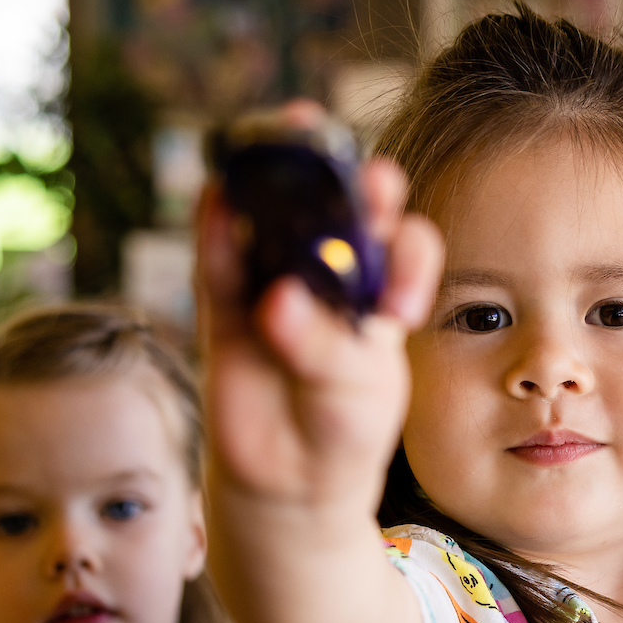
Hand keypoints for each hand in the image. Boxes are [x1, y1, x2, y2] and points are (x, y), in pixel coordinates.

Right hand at [198, 139, 444, 518]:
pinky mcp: (228, 304)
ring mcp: (276, 282)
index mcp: (382, 290)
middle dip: (344, 181)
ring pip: (274, 224)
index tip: (401, 302)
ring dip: (271, 184)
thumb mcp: (351, 393)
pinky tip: (216, 200)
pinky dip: (215, 230)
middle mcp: (331, 274)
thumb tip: (277, 299)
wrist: (289, 474)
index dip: (407, 250)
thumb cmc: (340, 424)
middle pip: (340, 212)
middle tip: (349, 169)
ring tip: (271, 148)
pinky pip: (218, 262)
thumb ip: (323, 348)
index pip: (404, 247)